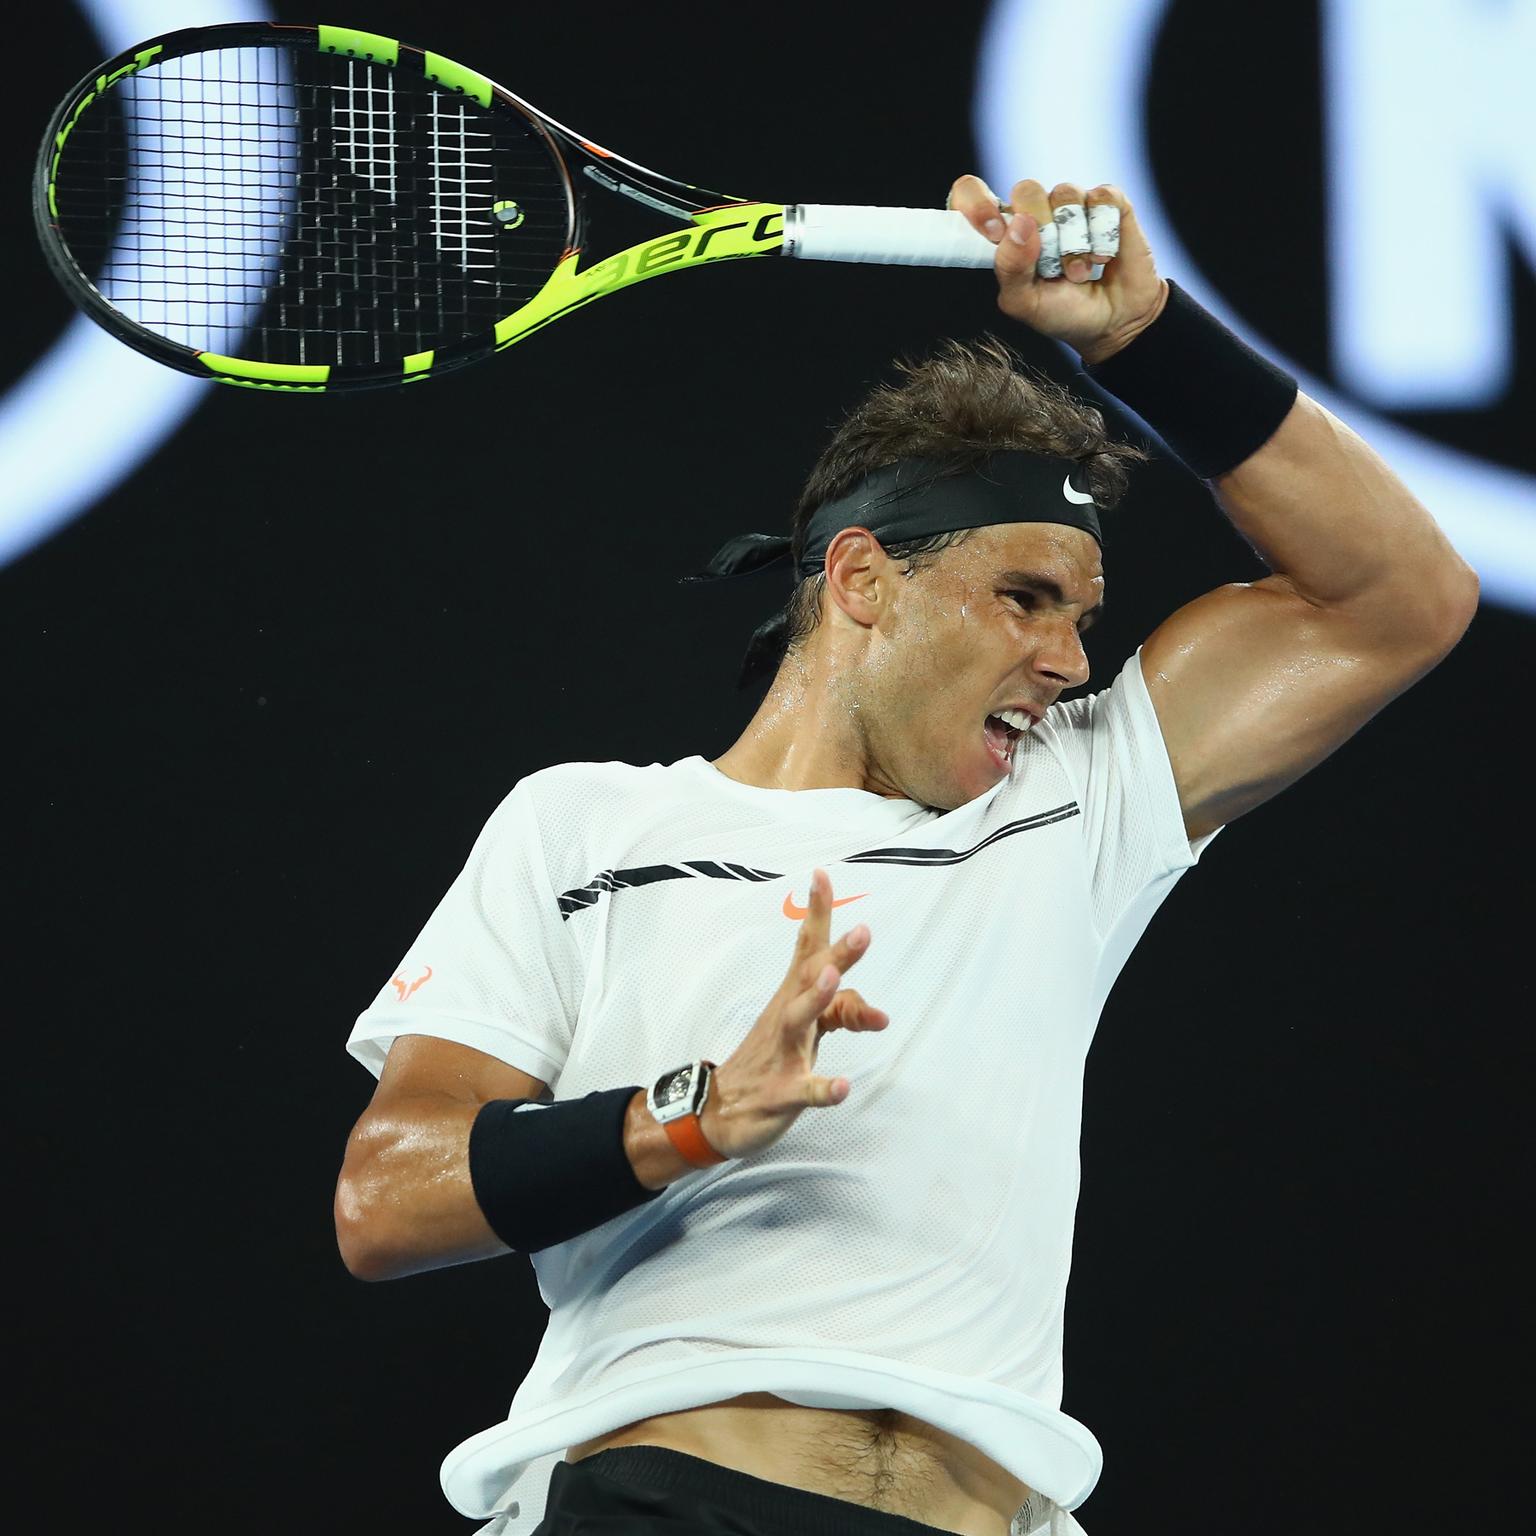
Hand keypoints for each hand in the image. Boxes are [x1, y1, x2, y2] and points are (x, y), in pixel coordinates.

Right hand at [702, 868, 887, 1158]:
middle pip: (811, 977)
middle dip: (837, 954)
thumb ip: (844, 1012)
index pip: (808, 948)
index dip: (817, 913)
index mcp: (793, 996)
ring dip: (817, 998)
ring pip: (800, 1020)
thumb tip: (879, 1012)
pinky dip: (822, 1088)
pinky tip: (841, 1088)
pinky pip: (803, 1089)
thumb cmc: (770, 1059)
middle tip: (863, 930)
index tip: (822, 874)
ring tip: (835, 979)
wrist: (718, 1111)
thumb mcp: (809, 1029)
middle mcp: (787, 1016)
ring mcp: (782, 1053)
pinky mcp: (781, 1092)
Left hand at [947, 174, 1168, 364]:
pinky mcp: (1106, 202)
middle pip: (1026, 190)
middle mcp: (1035, 211)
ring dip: (1076, 244)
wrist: (1112, 324)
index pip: (972, 193)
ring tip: (1079, 273)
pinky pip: (1102, 198)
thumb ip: (1010, 269)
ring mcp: (1070, 205)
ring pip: (1066, 194)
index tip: (992, 233)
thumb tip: (1020, 225)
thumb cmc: (1061, 313)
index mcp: (1004, 232)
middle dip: (1041, 233)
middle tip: (1053, 269)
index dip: (977, 204)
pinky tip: (1103, 257)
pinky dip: (1103, 234)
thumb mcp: (1025, 303)